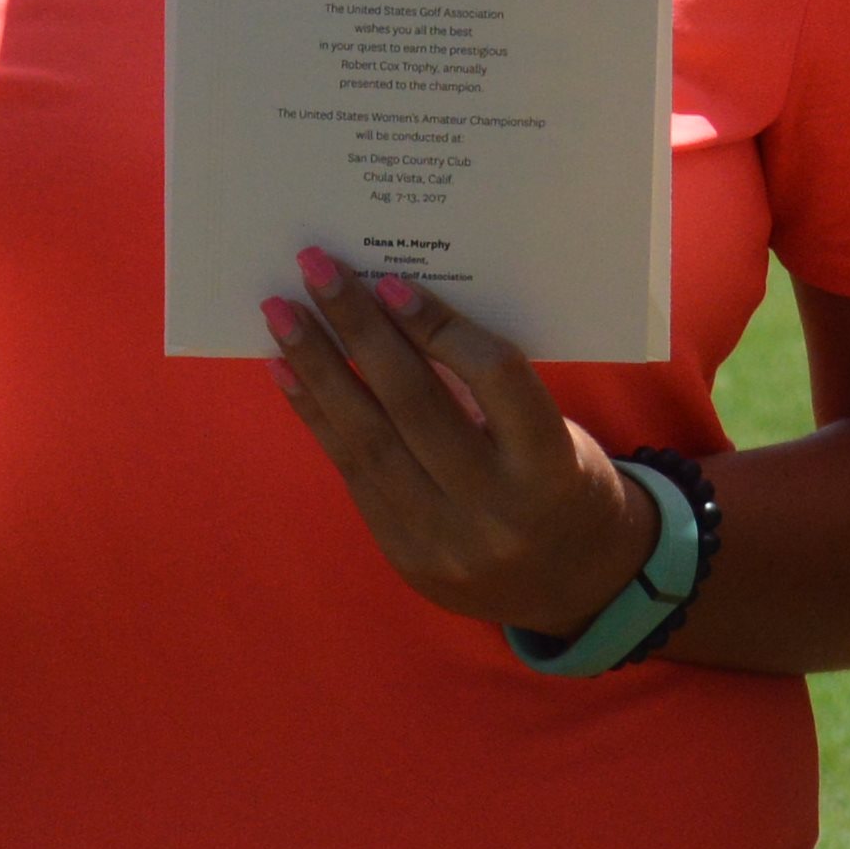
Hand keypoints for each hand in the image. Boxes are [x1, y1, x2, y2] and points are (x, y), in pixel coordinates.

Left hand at [262, 248, 660, 634]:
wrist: (568, 580)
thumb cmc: (558, 478)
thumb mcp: (552, 429)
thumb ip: (487, 384)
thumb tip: (398, 308)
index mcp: (552, 465)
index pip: (495, 378)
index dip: (440, 327)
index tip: (390, 281)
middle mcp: (497, 508)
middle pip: (415, 403)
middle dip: (358, 328)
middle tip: (315, 268)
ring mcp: (445, 540)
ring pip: (369, 439)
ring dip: (318, 368)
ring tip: (280, 315)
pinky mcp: (404, 556)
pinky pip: (351, 473)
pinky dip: (317, 415)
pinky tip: (285, 371)